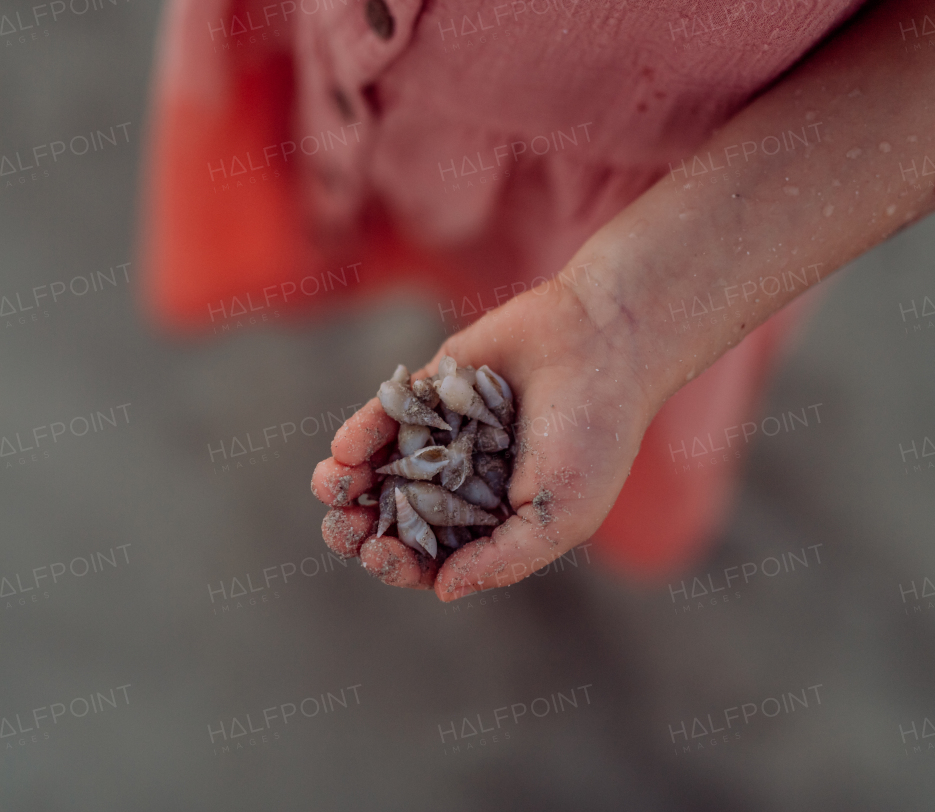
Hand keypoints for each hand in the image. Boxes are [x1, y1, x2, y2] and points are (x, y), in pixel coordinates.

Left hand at [312, 270, 657, 600]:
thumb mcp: (561, 517)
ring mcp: (443, 435)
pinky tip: (345, 450)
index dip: (400, 564)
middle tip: (343, 530)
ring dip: (344, 484)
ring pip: (378, 470)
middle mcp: (462, 483)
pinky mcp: (431, 389)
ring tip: (331, 488)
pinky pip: (385, 416)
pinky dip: (361, 433)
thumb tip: (442, 591)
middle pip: (394, 518)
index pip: (433, 557)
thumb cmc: (596, 436)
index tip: (381, 555)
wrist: (604, 343)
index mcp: (493, 521)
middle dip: (359, 529)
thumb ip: (503, 559)